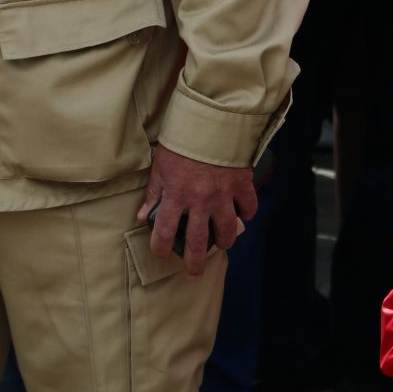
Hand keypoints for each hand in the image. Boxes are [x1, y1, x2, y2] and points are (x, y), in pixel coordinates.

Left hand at [136, 145, 256, 276]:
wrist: (212, 119)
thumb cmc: (183, 141)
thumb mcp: (160, 165)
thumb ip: (153, 193)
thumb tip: (143, 215)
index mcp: (176, 196)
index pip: (163, 233)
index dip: (159, 249)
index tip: (160, 253)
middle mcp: (200, 200)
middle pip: (197, 242)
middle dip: (195, 262)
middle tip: (195, 272)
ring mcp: (223, 194)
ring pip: (227, 229)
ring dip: (225, 241)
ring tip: (222, 244)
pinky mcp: (241, 184)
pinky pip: (249, 206)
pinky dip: (247, 213)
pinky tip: (243, 214)